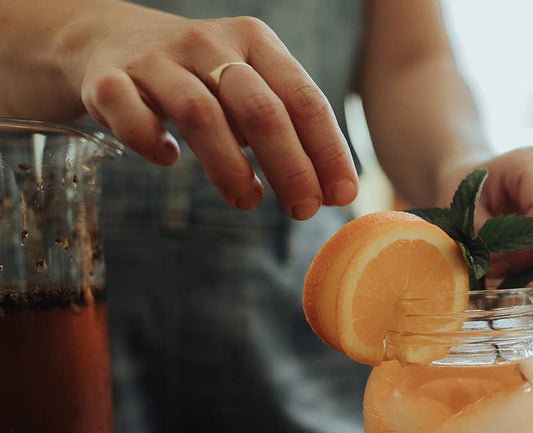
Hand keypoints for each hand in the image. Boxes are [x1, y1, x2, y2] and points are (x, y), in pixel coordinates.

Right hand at [66, 2, 357, 218]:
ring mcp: (157, 58)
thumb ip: (290, 131)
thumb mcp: (252, 89)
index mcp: (256, 42)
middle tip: (304, 209)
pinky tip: (169, 159)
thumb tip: (333, 191)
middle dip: (290, 165)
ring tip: (248, 201)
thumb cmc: (204, 80)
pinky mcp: (107, 78)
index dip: (328, 151)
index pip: (304, 98)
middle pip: (260, 108)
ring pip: (200, 114)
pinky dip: (150, 142)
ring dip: (230, 167)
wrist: (112, 41)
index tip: (343, 196)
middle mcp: (209, 43)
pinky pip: (130, 113)